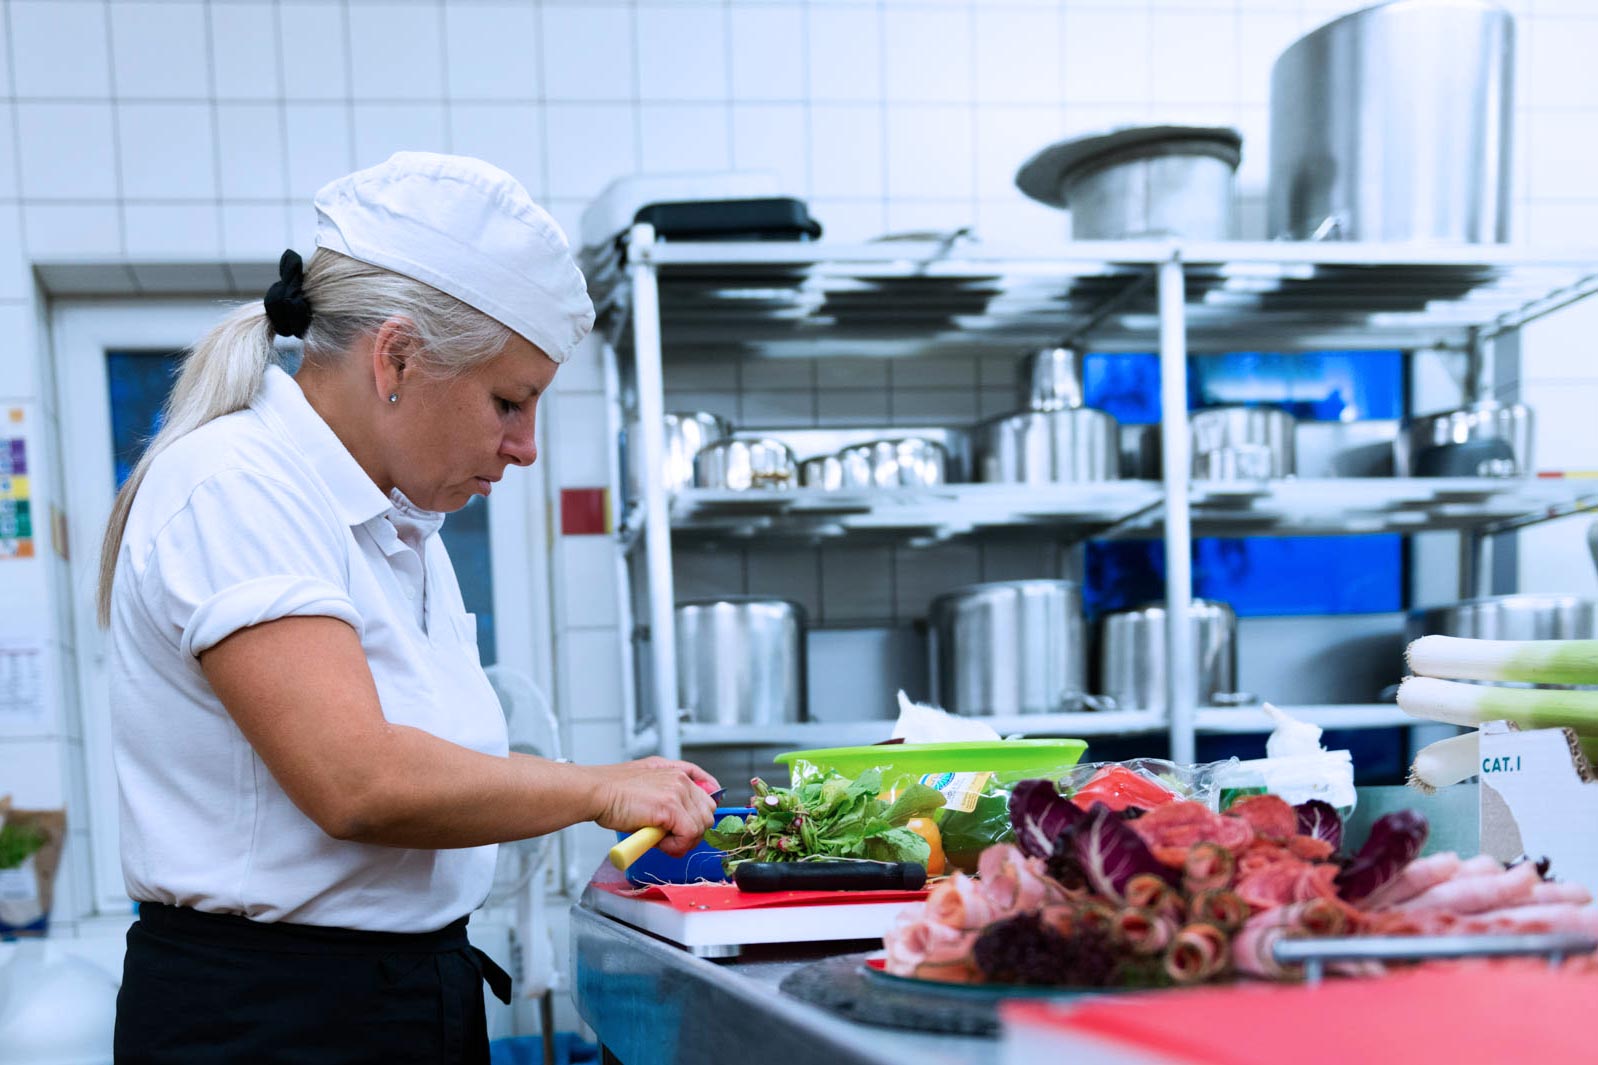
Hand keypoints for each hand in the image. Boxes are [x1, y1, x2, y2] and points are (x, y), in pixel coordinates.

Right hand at [586, 757, 720, 856]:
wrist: (595, 793)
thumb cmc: (612, 793)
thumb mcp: (645, 785)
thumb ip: (665, 793)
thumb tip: (677, 819)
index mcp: (676, 771)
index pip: (709, 791)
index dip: (701, 813)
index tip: (694, 827)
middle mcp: (681, 778)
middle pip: (707, 812)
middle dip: (692, 831)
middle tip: (671, 840)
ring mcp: (677, 792)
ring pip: (701, 825)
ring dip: (683, 840)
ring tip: (660, 841)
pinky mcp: (671, 808)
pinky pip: (689, 835)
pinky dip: (677, 846)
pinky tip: (659, 844)